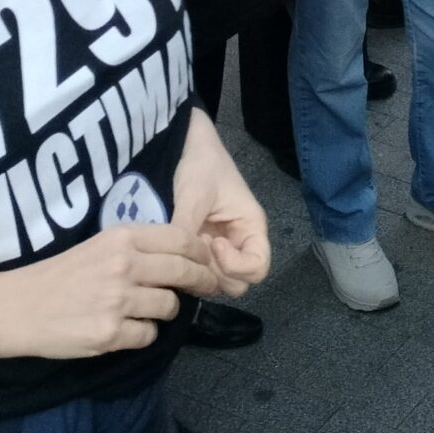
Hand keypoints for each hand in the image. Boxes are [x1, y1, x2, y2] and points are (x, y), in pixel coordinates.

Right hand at [0, 221, 230, 362]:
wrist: (17, 307)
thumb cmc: (59, 274)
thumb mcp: (98, 245)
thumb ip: (136, 248)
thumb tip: (181, 257)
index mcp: (121, 237)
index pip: (180, 238)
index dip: (200, 251)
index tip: (207, 260)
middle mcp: (124, 265)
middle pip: (183, 272)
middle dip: (202, 281)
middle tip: (208, 287)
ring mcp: (117, 301)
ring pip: (169, 306)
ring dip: (166, 310)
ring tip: (149, 310)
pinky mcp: (109, 334)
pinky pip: (148, 335)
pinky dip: (144, 334)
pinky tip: (127, 329)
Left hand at [171, 110, 271, 288]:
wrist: (188, 150)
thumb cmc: (201, 166)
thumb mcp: (195, 194)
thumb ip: (186, 228)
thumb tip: (177, 262)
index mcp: (251, 226)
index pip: (258, 268)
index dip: (237, 266)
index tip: (215, 244)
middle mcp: (239, 243)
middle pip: (239, 282)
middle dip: (217, 276)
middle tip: (193, 255)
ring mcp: (221, 249)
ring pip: (219, 282)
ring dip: (202, 276)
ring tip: (182, 254)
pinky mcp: (203, 250)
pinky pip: (202, 273)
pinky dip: (190, 271)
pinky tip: (175, 255)